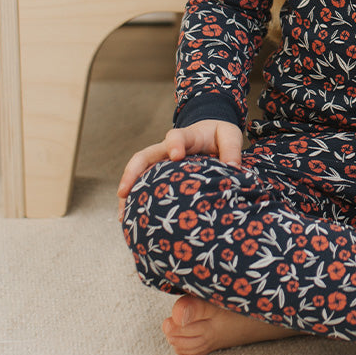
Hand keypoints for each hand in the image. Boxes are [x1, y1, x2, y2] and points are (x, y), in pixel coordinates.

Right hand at [116, 119, 242, 218]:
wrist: (209, 134)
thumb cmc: (218, 135)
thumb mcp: (229, 134)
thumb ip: (231, 148)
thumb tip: (232, 168)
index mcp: (186, 137)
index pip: (176, 137)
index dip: (175, 145)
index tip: (176, 156)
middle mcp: (166, 149)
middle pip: (144, 156)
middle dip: (133, 173)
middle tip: (124, 192)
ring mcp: (160, 163)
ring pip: (138, 174)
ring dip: (128, 193)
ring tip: (123, 216)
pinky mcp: (159, 176)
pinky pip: (144, 186)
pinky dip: (135, 202)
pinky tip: (132, 221)